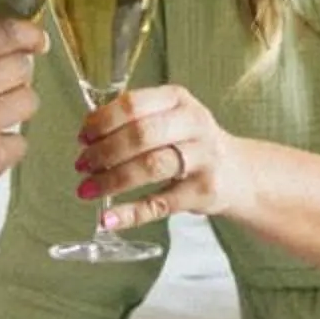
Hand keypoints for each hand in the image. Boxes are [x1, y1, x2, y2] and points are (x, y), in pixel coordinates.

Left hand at [74, 83, 248, 232]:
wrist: (238, 173)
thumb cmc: (191, 142)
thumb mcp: (170, 117)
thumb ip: (134, 120)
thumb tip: (87, 135)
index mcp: (178, 100)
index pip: (134, 104)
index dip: (102, 122)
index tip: (83, 138)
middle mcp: (194, 124)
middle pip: (141, 135)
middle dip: (104, 152)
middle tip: (82, 165)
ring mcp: (202, 159)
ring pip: (150, 167)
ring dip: (112, 180)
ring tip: (87, 189)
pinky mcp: (203, 192)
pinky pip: (161, 204)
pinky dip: (131, 213)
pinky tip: (109, 219)